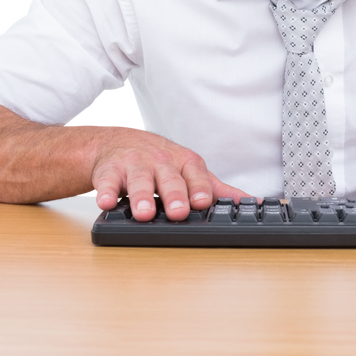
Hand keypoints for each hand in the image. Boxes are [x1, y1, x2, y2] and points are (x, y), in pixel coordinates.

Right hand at [92, 129, 252, 221]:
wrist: (120, 142)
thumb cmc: (162, 162)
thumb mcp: (191, 172)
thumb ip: (218, 190)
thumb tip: (250, 203)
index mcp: (184, 163)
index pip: (195, 175)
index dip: (199, 189)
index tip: (203, 202)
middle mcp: (160, 162)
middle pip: (168, 179)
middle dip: (174, 195)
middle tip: (177, 213)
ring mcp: (134, 166)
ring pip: (139, 181)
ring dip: (141, 197)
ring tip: (144, 213)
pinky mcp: (109, 172)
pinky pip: (106, 182)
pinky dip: (105, 192)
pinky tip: (106, 203)